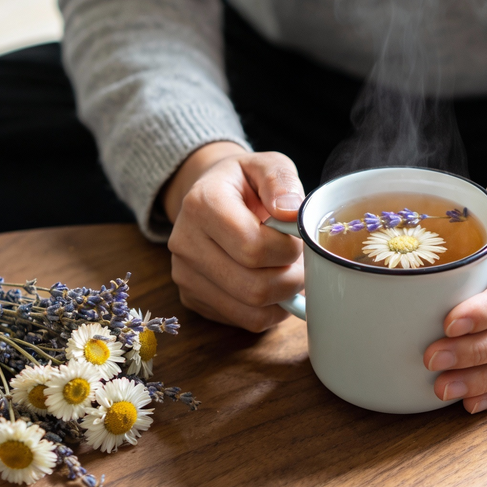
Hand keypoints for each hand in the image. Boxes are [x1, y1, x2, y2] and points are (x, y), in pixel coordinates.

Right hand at [162, 142, 305, 331]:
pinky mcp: (192, 298)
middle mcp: (185, 243)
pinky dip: (270, 310)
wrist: (210, 196)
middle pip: (253, 287)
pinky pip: (244, 320)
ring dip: (283, 297)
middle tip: (301, 261)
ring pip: (250, 310)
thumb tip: (292, 211)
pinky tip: (273, 284)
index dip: (289, 249)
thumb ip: (281, 181)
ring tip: (289, 271)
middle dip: (291, 278)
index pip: (253, 248)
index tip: (297, 237)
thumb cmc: (244, 182)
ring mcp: (185, 275)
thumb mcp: (266, 165)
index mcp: (201, 205)